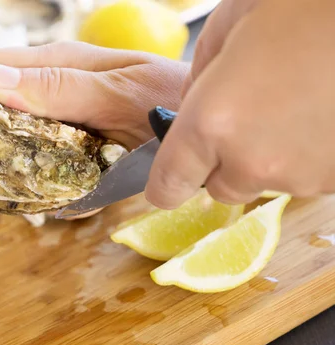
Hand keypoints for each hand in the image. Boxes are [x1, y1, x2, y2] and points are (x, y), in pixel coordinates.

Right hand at [0, 41, 189, 216]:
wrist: (203, 125)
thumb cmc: (169, 100)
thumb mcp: (119, 91)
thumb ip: (61, 87)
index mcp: (55, 67)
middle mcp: (51, 91)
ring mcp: (60, 122)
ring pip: (7, 139)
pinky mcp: (73, 149)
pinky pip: (37, 164)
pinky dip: (24, 183)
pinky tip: (18, 200)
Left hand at [145, 0, 334, 208]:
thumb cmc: (300, 8)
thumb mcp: (228, 28)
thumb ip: (198, 77)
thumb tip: (189, 104)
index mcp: (211, 123)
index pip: (169, 184)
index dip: (166, 185)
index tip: (169, 183)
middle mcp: (251, 160)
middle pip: (220, 188)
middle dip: (223, 163)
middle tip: (245, 121)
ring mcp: (300, 174)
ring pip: (266, 182)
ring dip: (269, 157)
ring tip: (290, 109)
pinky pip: (306, 176)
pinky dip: (307, 156)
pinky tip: (316, 117)